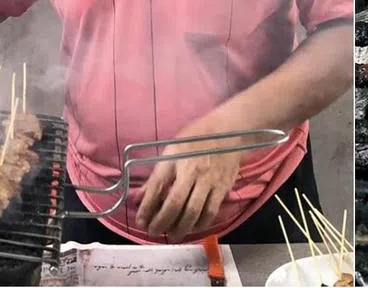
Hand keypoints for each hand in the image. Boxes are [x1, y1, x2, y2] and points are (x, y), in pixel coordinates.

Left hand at [135, 119, 244, 240]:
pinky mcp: (223, 187)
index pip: (157, 187)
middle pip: (175, 203)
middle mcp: (193, 171)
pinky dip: (200, 224)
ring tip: (173, 235)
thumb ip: (156, 177)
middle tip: (154, 232)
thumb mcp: (171, 150)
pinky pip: (211, 212)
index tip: (141, 221)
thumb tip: (138, 198)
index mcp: (176, 159)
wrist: (229, 130)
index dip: (147, 207)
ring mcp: (210, 180)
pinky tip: (192, 228)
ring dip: (181, 228)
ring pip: (194, 212)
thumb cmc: (195, 139)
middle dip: (162, 222)